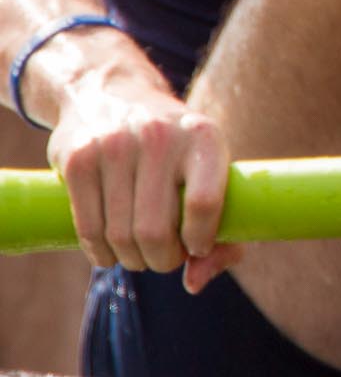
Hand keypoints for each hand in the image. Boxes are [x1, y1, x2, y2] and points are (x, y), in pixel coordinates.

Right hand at [46, 62, 239, 286]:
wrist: (114, 93)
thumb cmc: (177, 151)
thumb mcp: (212, 174)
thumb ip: (225, 237)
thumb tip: (194, 283)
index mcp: (205, 137)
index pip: (205, 203)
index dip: (201, 240)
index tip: (196, 247)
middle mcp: (161, 137)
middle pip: (156, 230)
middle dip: (163, 260)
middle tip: (165, 257)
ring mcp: (115, 145)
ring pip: (120, 236)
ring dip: (131, 260)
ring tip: (139, 253)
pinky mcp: (78, 159)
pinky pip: (88, 229)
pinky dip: (100, 254)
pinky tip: (110, 252)